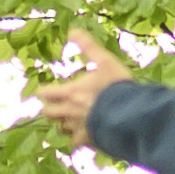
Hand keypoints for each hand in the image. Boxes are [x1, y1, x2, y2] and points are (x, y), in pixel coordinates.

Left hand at [33, 34, 136, 148]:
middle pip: (49, 114)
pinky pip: (78, 144)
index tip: (47, 90)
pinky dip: (80, 140)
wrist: (130, 115)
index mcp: (69, 93)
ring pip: (62, 130)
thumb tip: (73, 29)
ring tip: (71, 122)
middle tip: (58, 107)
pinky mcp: (90, 141)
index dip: (44, 92)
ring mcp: (78, 129)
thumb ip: (88, 47)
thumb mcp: (104, 61)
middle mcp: (69, 112)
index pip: (45, 94)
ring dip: (64, 125)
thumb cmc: (116, 87)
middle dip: (52, 110)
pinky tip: (86, 137)